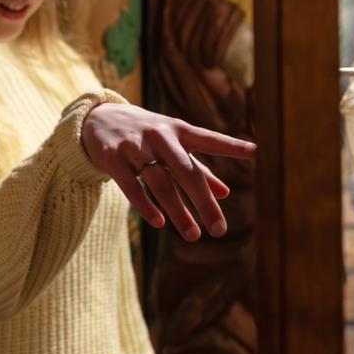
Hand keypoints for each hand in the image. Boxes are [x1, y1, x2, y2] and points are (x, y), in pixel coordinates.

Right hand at [81, 103, 253, 238]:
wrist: (97, 118)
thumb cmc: (145, 134)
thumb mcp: (172, 144)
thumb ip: (198, 167)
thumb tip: (226, 193)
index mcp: (179, 130)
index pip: (209, 139)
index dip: (232, 146)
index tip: (256, 152)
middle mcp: (160, 136)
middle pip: (186, 171)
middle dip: (203, 201)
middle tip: (220, 229)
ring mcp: (135, 146)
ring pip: (160, 182)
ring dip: (178, 211)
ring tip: (193, 235)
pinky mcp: (113, 158)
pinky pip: (131, 186)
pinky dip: (146, 205)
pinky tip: (159, 223)